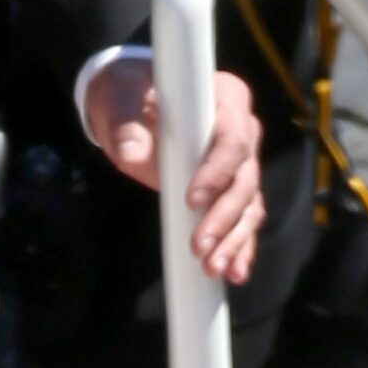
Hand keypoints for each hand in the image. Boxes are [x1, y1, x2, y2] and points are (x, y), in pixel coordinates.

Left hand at [83, 56, 266, 282]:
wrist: (127, 102)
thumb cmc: (128, 96)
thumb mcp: (119, 103)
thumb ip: (126, 126)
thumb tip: (132, 153)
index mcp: (226, 98)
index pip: (233, 139)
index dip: (218, 171)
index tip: (192, 200)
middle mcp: (242, 130)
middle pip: (245, 179)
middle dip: (223, 217)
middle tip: (199, 246)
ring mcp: (239, 162)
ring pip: (248, 204)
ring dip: (233, 239)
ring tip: (212, 267)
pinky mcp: (228, 187)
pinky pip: (242, 218)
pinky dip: (239, 245)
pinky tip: (234, 271)